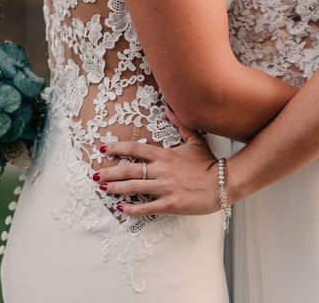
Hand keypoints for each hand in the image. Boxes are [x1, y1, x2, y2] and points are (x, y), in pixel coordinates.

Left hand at [95, 108, 219, 216]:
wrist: (223, 183)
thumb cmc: (209, 163)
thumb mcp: (194, 140)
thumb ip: (179, 124)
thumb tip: (169, 108)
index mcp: (164, 155)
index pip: (135, 149)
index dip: (118, 148)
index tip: (104, 149)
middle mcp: (160, 171)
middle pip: (128, 170)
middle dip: (109, 173)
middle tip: (95, 175)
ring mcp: (164, 188)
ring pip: (133, 188)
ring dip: (115, 188)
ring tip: (103, 189)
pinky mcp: (169, 204)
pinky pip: (146, 207)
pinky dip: (132, 209)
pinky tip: (121, 208)